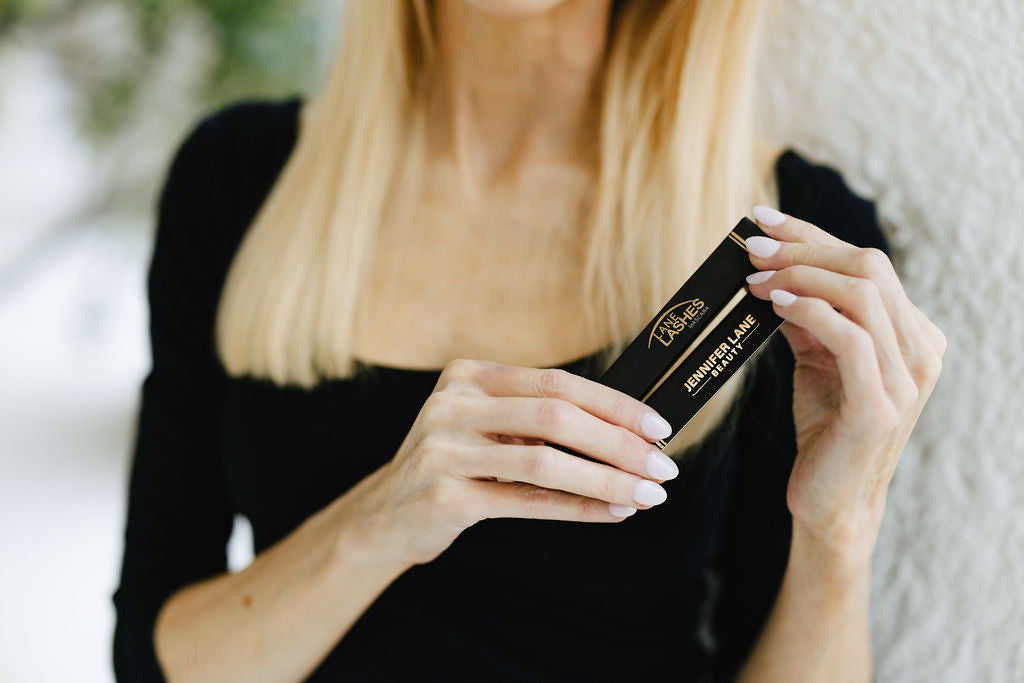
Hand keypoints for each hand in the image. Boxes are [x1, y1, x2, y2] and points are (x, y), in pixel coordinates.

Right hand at [359, 359, 679, 565]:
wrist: (383, 515)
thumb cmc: (452, 466)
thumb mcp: (484, 426)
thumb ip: (537, 418)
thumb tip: (626, 430)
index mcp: (469, 375)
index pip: (557, 383)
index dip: (614, 404)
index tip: (659, 426)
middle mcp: (453, 404)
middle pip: (556, 416)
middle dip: (619, 442)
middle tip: (662, 467)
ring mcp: (445, 449)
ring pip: (545, 462)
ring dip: (607, 480)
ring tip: (646, 495)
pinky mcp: (445, 496)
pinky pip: (526, 501)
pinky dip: (578, 508)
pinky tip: (611, 513)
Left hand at [742, 205, 945, 567]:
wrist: (831, 502)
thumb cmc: (825, 429)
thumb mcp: (818, 361)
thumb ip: (810, 317)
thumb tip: (773, 269)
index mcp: (912, 334)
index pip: (866, 263)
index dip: (812, 234)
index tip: (761, 220)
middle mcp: (921, 350)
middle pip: (868, 266)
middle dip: (803, 247)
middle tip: (750, 248)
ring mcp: (908, 378)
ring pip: (863, 293)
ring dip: (799, 275)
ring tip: (755, 278)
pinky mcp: (881, 406)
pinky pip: (852, 338)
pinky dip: (811, 311)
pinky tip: (776, 304)